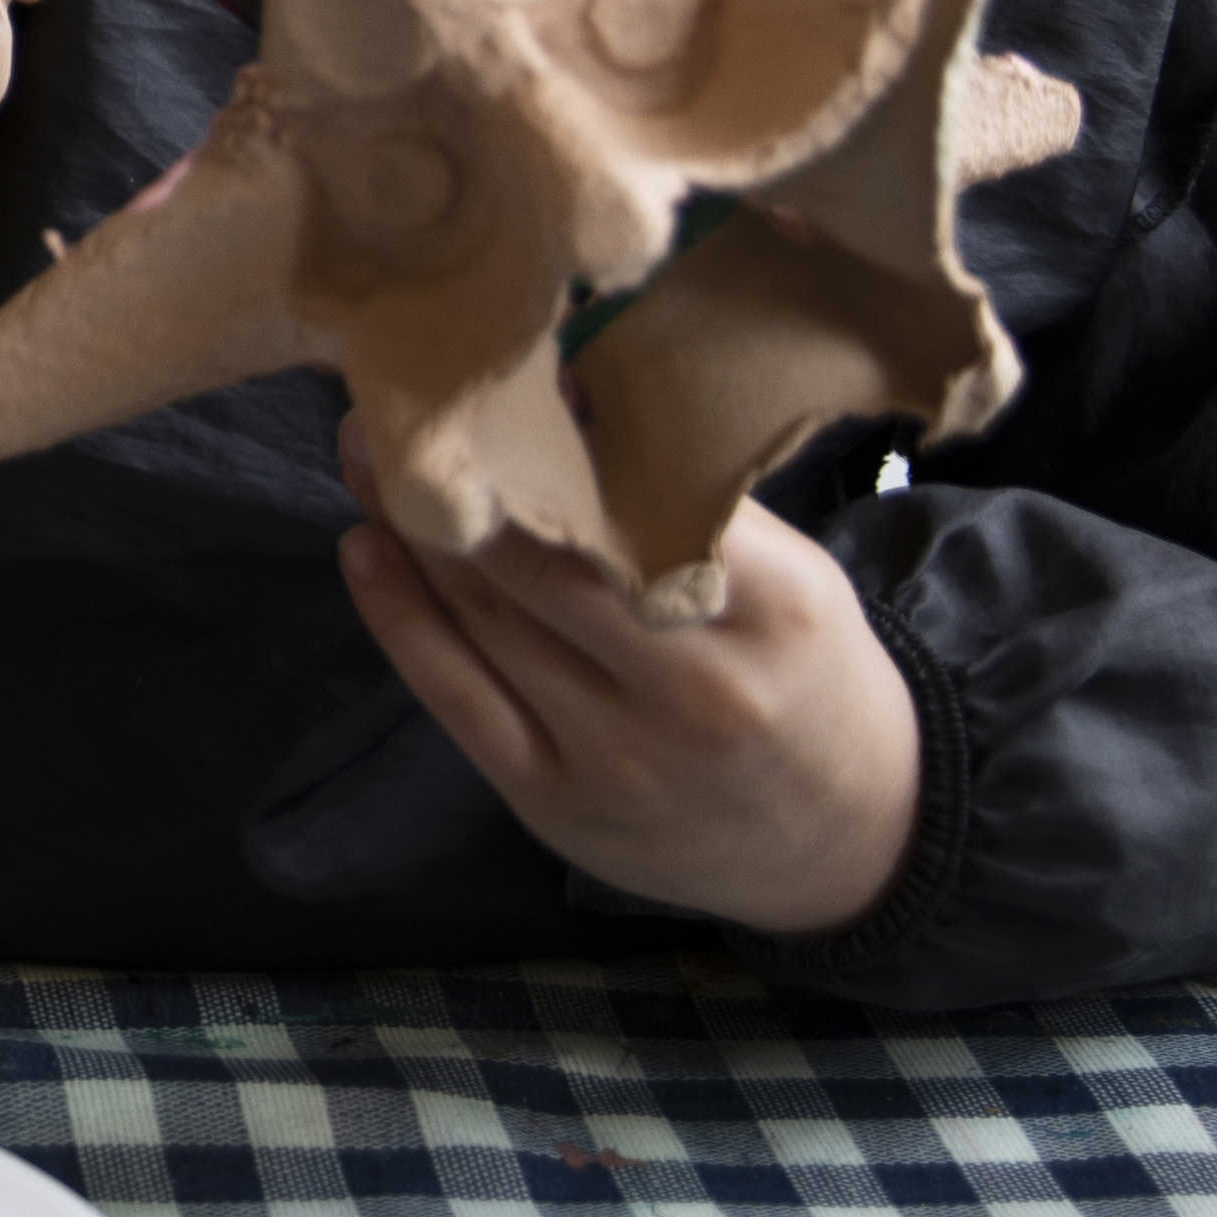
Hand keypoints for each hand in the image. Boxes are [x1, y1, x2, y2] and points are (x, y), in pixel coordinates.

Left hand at [331, 435, 921, 939]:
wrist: (851, 838)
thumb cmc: (805, 675)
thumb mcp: (794, 578)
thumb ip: (689, 504)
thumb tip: (565, 395)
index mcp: (776, 613)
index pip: (642, 509)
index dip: (551, 441)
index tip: (491, 377)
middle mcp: (695, 691)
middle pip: (544, 564)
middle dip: (458, 478)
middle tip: (398, 400)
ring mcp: (618, 755)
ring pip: (489, 621)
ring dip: (415, 532)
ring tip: (370, 454)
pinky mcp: (555, 802)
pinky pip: (455, 698)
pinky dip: (400, 617)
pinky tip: (366, 548)